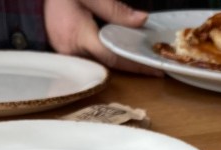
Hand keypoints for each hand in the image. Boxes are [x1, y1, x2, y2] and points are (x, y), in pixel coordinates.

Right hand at [43, 0, 162, 74]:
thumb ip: (114, 8)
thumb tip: (141, 20)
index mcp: (77, 35)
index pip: (113, 56)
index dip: (136, 64)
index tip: (156, 69)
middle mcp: (70, 52)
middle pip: (107, 64)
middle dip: (130, 64)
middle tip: (151, 61)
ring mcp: (65, 55)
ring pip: (98, 62)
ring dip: (118, 60)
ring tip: (138, 56)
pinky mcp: (63, 53)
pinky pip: (88, 58)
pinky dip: (104, 54)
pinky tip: (116, 49)